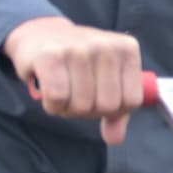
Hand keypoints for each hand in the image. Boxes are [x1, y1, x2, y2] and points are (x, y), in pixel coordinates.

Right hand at [3, 16, 145, 141]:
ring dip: (67, 108)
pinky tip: (49, 91)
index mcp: (127, 49)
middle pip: (107, 106)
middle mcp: (107, 46)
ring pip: (81, 105)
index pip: (132, 102)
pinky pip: (58, 98)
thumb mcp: (105, 80)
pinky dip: (52, 105)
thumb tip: (115, 139)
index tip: (97, 97)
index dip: (112, 110)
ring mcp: (80, 48)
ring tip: (62, 90)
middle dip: (88, 111)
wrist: (40, 34)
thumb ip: (117, 111)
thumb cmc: (78, 63)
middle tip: (75, 94)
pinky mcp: (51, 55)